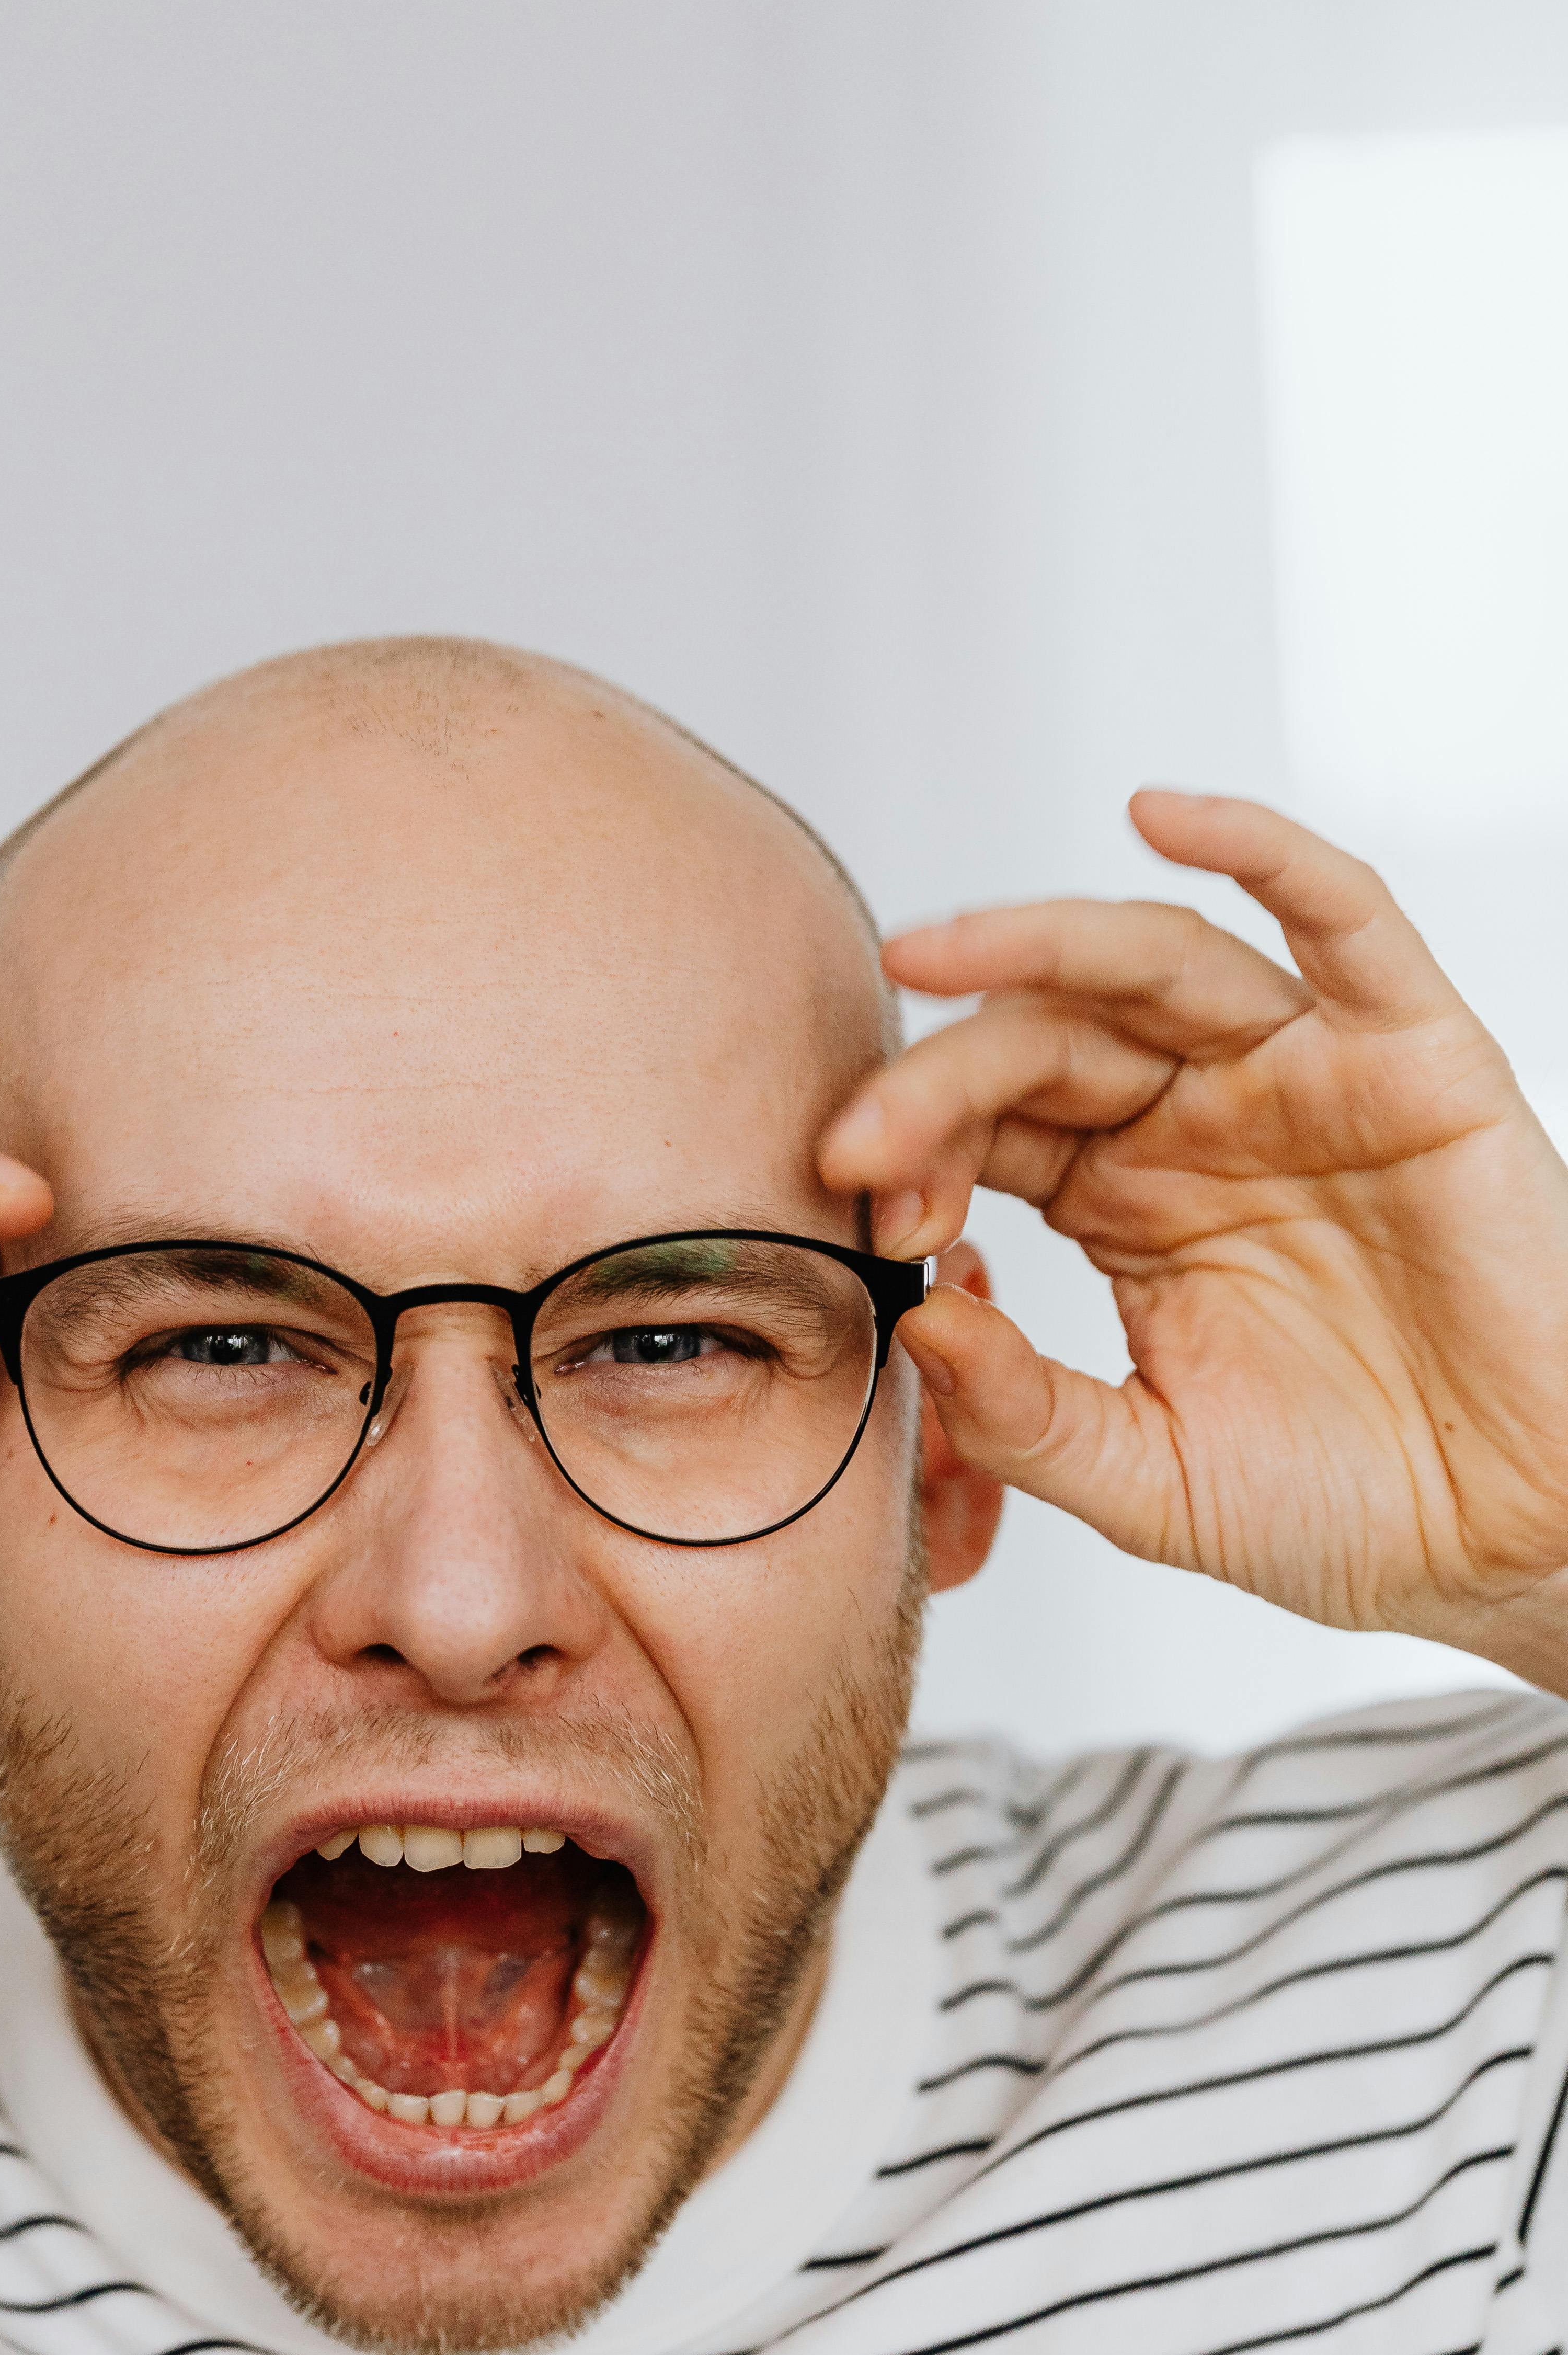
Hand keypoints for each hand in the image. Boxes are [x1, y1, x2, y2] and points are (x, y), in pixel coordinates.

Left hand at [818, 794, 1567, 1688]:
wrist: (1506, 1538)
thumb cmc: (1342, 1507)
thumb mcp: (1144, 1478)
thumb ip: (1023, 1413)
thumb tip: (916, 1324)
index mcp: (1122, 1198)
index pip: (988, 1127)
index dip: (911, 1147)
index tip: (852, 1202)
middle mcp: (1198, 1118)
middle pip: (1045, 1037)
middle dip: (938, 1074)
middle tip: (855, 1132)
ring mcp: (1302, 1077)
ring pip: (1154, 964)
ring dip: (1035, 941)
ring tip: (931, 951)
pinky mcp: (1411, 1056)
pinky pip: (1339, 916)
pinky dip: (1256, 847)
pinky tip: (1162, 816)